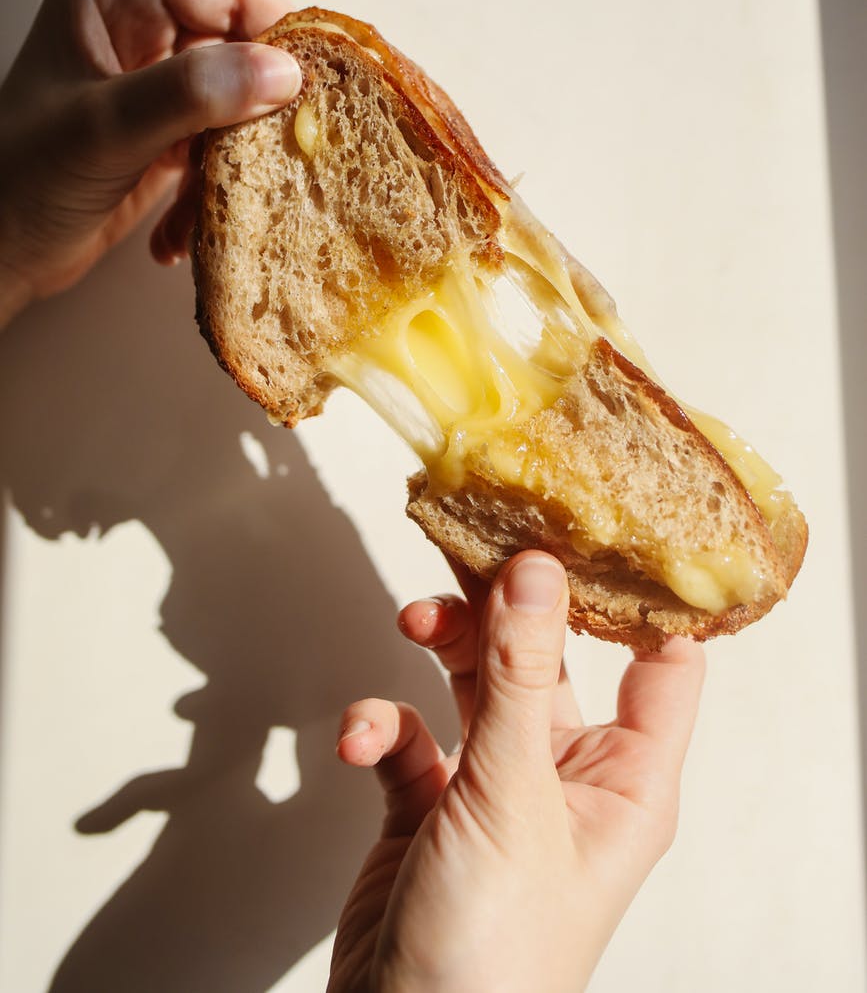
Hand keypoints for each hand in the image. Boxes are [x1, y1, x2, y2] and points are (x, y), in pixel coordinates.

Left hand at [0, 0, 300, 324]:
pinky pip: (224, 145)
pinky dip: (210, 192)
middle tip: (268, 169)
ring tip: (203, 213)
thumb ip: (190, 94)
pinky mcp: (170, 124)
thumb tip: (283, 72)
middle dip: (255, 116)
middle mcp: (142, 19)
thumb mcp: (104, 131)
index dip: (278, 39)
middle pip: (247, 47)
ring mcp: (158, 73)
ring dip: (231, 167)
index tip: (304, 101)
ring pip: (244, 105)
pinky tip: (176, 232)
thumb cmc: (20, 182)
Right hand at [330, 552, 704, 992]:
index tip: (598, 525)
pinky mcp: (430, 803)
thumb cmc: (492, 957)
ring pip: (474, 680)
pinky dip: (381, 723)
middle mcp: (566, 777)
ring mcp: (496, 788)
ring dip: (439, 646)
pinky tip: (363, 739)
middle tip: (475, 548)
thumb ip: (517, 679)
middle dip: (509, 605)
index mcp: (626, 783)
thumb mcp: (511, 799)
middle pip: (550, 655)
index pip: (663, 664)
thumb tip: (536, 573)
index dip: (639, 596)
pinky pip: (410, 733)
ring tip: (412, 623)